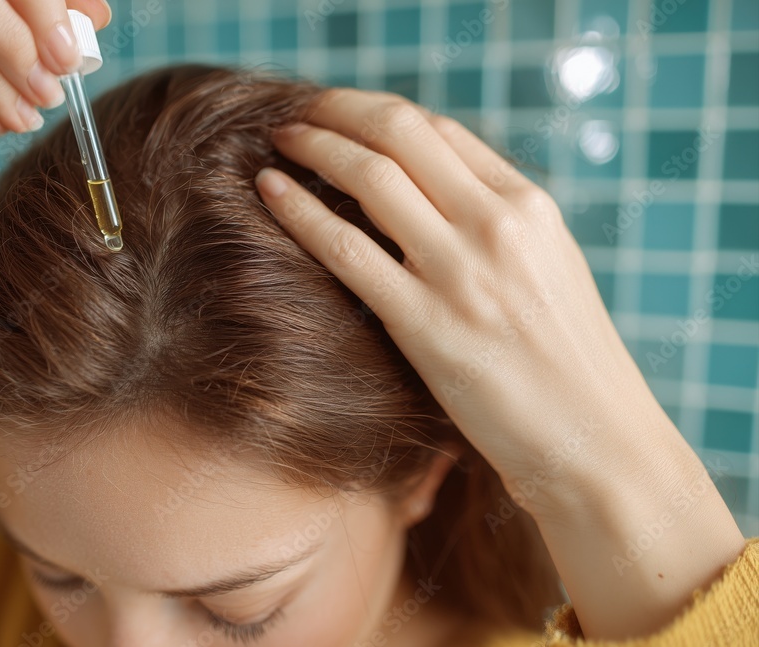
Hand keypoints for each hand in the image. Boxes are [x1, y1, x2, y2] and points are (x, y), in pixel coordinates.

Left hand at [255, 88, 644, 494]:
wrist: (595, 443)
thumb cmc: (568, 364)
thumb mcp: (549, 270)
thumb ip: (497, 226)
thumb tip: (432, 195)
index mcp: (531, 207)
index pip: (441, 131)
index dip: (381, 113)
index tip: (344, 115)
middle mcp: (498, 224)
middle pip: (401, 132)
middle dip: (339, 108)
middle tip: (301, 109)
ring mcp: (461, 272)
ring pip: (370, 176)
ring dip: (315, 145)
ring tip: (280, 137)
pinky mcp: (425, 324)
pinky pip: (346, 249)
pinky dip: (299, 211)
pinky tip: (268, 189)